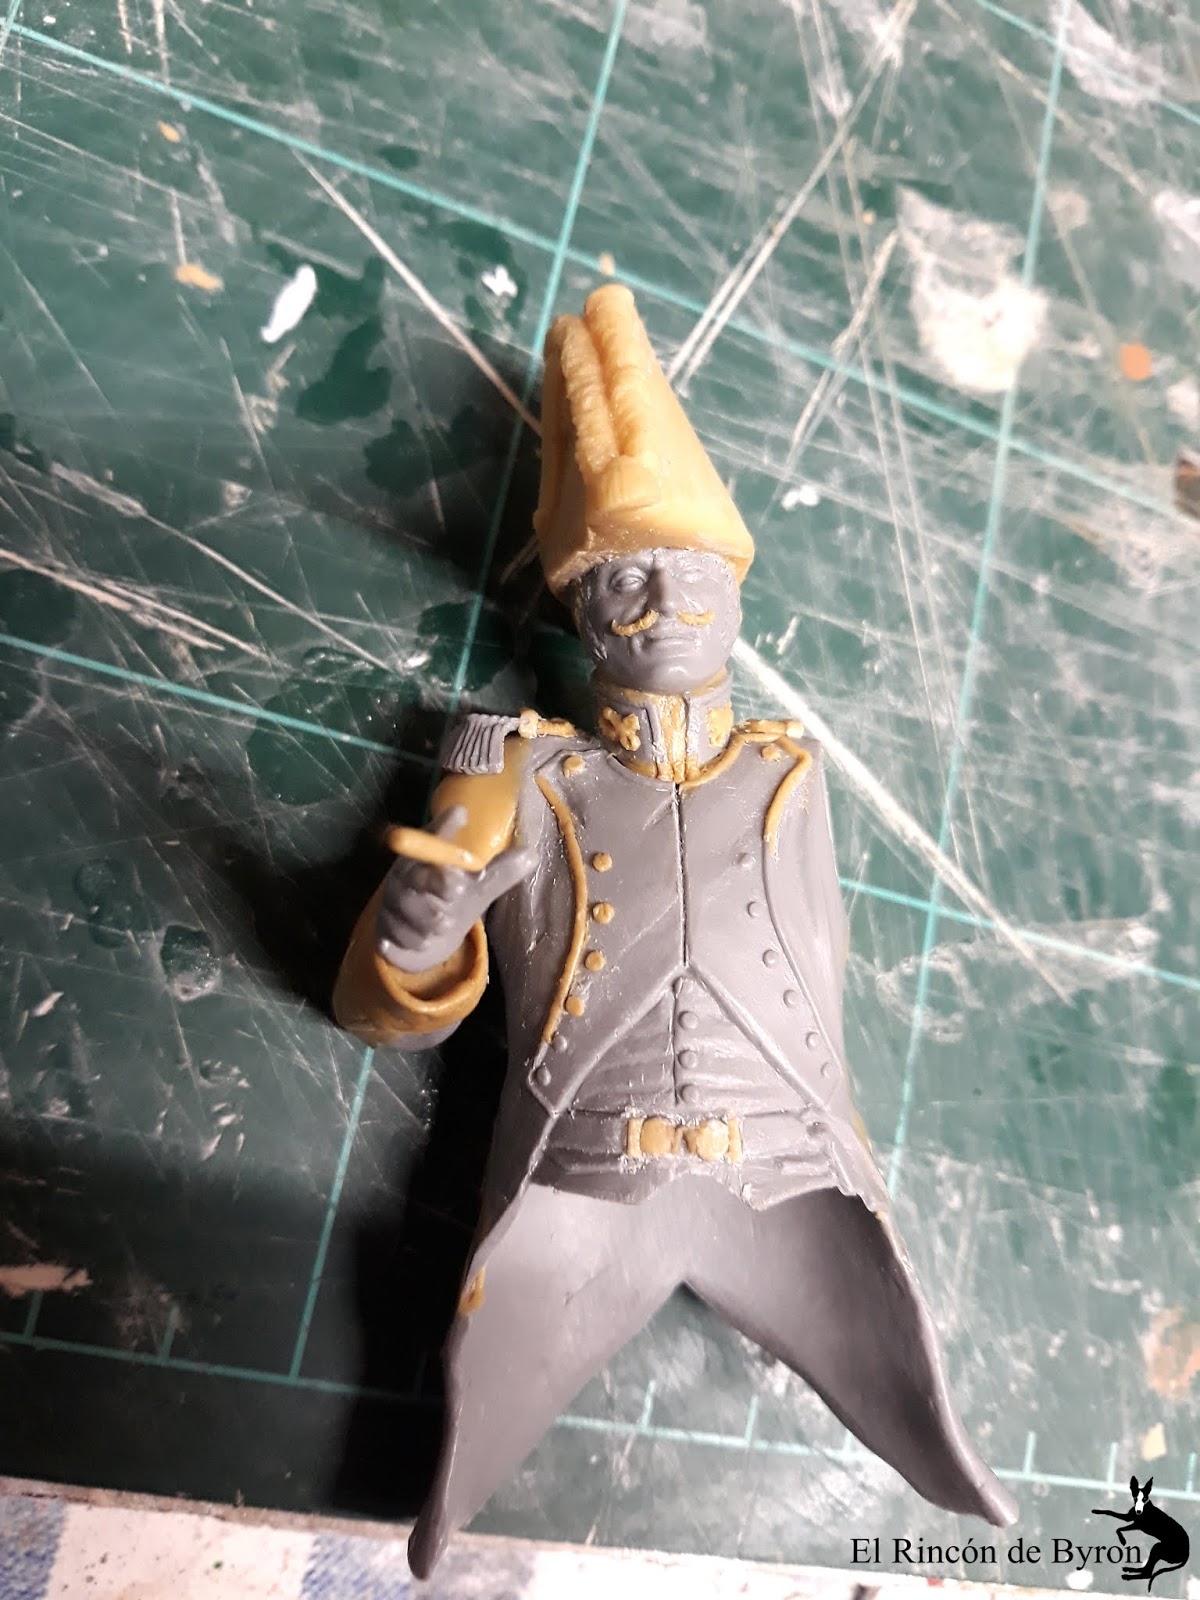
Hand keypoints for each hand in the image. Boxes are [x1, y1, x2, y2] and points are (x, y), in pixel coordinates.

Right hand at [376, 806, 534, 972]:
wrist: (423, 936)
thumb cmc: (453, 901)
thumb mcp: (478, 887)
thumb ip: (501, 872)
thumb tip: (533, 855)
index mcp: (429, 856)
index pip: (433, 836)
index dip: (444, 829)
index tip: (460, 821)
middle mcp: (405, 874)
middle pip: (415, 875)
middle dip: (435, 885)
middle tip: (455, 896)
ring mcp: (390, 901)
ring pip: (406, 910)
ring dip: (427, 920)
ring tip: (442, 926)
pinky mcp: (382, 928)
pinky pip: (396, 936)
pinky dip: (412, 942)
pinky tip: (421, 942)